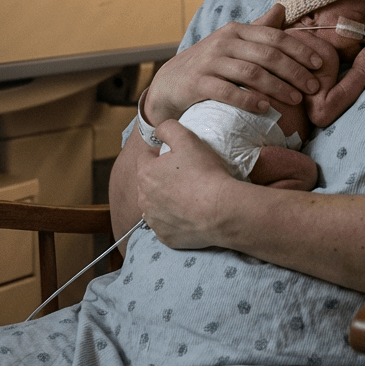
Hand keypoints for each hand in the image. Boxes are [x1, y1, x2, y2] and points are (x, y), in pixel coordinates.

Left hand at [136, 119, 238, 248]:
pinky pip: (166, 224)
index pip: (146, 157)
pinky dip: (175, 219)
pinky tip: (191, 212)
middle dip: (162, 177)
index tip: (179, 158)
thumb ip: (167, 128)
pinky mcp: (165, 237)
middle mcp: (143, 199)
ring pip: (156, 204)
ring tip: (190, 195)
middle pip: (149, 182)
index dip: (162, 154)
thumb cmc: (204, 173)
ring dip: (167, 199)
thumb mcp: (187, 138)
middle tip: (187, 175)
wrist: (221, 211)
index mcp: (145, 174)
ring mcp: (153, 221)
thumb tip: (158, 131)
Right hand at [142, 4, 323, 124]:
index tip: (319, 64)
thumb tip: (282, 7)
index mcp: (237, 30)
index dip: (299, 50)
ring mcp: (210, 62)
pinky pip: (228, 92)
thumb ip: (258, 28)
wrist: (169, 83)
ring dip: (277, 87)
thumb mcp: (232, 42)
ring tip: (295, 100)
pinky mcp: (198, 83)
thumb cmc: (209, 63)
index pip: (274, 37)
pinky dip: (248, 100)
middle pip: (267, 55)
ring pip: (251, 73)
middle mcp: (224, 42)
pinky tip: (265, 108)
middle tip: (313, 87)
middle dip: (294, 71)